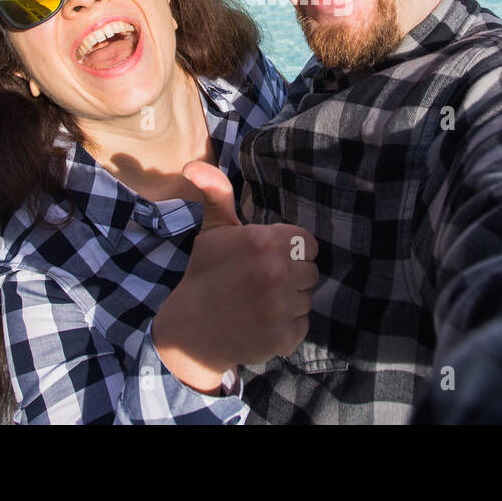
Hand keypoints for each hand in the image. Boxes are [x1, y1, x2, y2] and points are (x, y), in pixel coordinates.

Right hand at [152, 161, 318, 391]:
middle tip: (261, 283)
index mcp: (264, 241)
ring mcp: (281, 306)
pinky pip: (302, 325)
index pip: (306, 243)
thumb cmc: (206, 274)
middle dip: (290, 276)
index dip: (290, 251)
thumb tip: (192, 163)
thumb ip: (217, 194)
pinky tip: (262, 323)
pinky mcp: (284, 336)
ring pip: (307, 298)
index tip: (268, 260)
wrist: (191, 331)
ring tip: (260, 303)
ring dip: (290, 302)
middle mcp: (276, 272)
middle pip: (310, 271)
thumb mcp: (213, 231)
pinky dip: (286, 327)